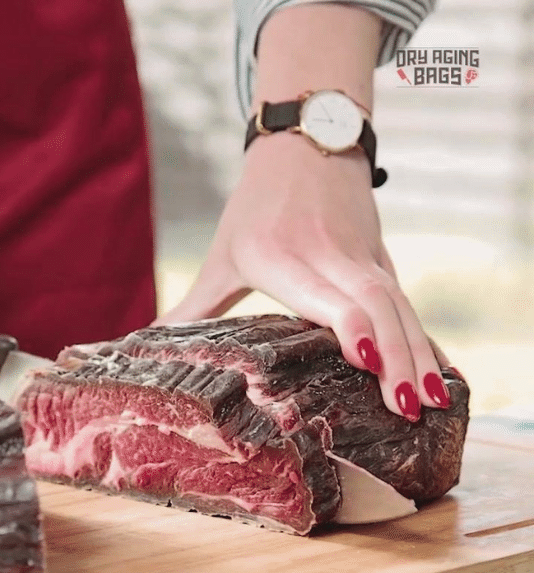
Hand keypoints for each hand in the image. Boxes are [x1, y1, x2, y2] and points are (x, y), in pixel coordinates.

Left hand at [156, 133, 451, 420]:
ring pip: (399, 306)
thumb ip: (193, 306)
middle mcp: (330, 256)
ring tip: (435, 403)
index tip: (365, 361)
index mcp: (283, 256)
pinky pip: (407, 304)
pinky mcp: (381, 259)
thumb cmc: (256, 207)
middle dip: (396, 357)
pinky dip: (425, 339)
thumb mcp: (223, 256)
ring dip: (419, 353)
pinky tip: (442, 375)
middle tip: (408, 410)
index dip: (351, 324)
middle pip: (374, 305)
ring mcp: (362, 256)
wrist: (306, 143)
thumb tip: (148, 342)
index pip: (327, 292)